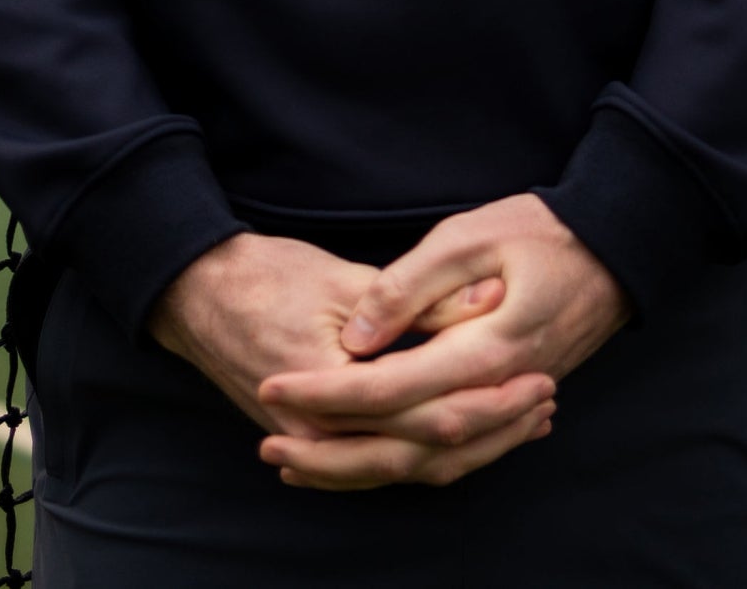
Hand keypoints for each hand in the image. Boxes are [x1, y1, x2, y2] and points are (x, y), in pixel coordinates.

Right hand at [148, 232, 530, 468]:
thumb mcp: (347, 280)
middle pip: (426, 456)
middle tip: (545, 404)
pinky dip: (431, 453)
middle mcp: (325, 436)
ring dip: (471, 449)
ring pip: (409, 470)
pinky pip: (385, 465)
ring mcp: (319, 447)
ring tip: (525, 422)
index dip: (490, 400)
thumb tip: (492, 299)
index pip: (429, 415)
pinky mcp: (320, 443)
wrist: (201, 297)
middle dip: (492, 433)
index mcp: (332, 393)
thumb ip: (420, 302)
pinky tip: (468, 437)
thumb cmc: (269, 277)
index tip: (539, 376)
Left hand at [256, 193, 626, 490]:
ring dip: (364, 470)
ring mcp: (508, 406)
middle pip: (406, 446)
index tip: (272, 388)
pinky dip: (409, 466)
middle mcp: (497, 393)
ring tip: (302, 464)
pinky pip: (457, 456)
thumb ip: (409, 288)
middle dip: (332, 451)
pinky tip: (372, 459)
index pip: (390, 390)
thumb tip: (357, 340)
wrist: (615, 249)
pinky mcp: (511, 405)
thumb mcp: (468, 237)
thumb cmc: (541, 231)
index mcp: (483, 350)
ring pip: (431, 463)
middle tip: (270, 444)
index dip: (326, 396)